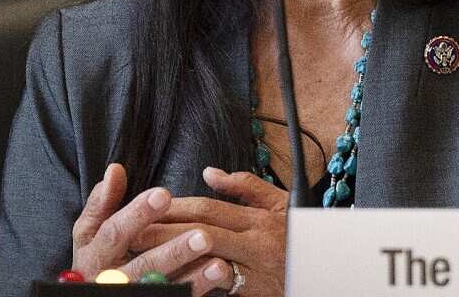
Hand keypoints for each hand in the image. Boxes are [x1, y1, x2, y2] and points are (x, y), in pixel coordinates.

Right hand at [71, 164, 217, 281]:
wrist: (93, 294)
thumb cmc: (95, 256)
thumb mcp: (88, 232)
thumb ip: (102, 203)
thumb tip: (116, 169)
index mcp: (95, 255)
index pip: (115, 233)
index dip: (138, 214)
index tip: (163, 194)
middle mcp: (113, 279)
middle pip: (144, 265)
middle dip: (174, 251)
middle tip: (203, 235)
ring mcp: (132, 295)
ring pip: (164, 287)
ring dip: (193, 277)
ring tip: (219, 264)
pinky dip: (196, 288)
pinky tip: (218, 276)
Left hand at [131, 167, 287, 295]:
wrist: (328, 269)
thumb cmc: (299, 236)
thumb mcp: (280, 204)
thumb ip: (245, 186)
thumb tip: (210, 172)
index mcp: (257, 218)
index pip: (208, 209)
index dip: (174, 207)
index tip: (144, 206)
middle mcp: (255, 243)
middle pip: (200, 234)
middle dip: (163, 232)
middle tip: (130, 233)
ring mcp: (254, 272)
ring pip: (206, 264)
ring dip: (173, 262)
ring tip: (142, 260)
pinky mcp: (254, 294)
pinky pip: (219, 288)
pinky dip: (195, 286)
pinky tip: (172, 285)